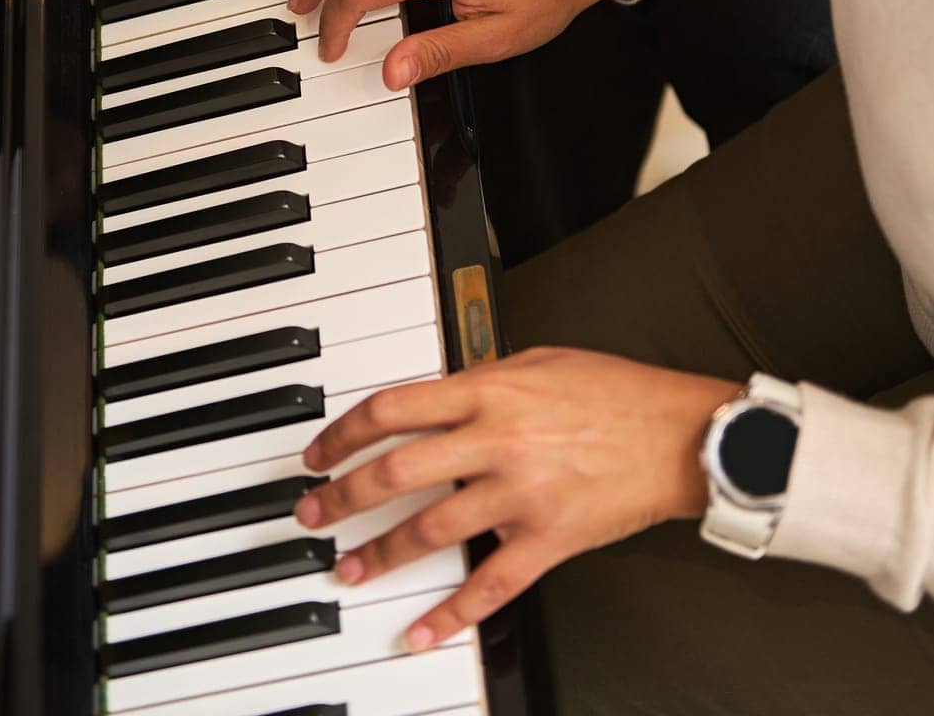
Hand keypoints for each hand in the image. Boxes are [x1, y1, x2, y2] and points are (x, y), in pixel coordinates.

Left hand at [295, 348, 737, 649]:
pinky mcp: (548, 538)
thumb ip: (482, 379)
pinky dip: (451, 614)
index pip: (392, 408)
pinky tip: (421, 631)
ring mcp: (520, 493)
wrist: (679, 434)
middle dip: (341, 497)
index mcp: (488, 390)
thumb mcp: (538, 361)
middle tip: (311, 514)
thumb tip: (437, 396)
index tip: (318, 452)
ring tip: (348, 569)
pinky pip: (489, 584)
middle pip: (395, 471)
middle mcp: (495, 440)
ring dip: (380, 554)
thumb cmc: (614, 391)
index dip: (343, 433)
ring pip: (430, 529)